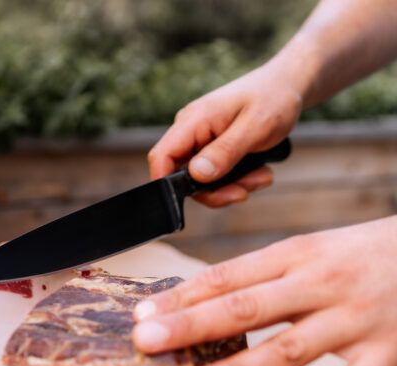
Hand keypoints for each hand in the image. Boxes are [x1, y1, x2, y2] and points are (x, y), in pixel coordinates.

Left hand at [132, 217, 396, 365]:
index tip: (142, 315)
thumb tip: (198, 299)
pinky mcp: (387, 353)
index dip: (182, 296)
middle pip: (246, 308)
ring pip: (290, 348)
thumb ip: (261, 276)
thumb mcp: (309, 250)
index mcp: (294, 255)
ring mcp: (352, 320)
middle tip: (148, 341)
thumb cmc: (361, 254)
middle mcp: (318, 284)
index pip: (227, 277)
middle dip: (192, 325)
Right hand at [148, 62, 303, 206]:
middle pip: (180, 175)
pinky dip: (235, 180)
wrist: (287, 84)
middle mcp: (190, 130)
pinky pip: (213, 174)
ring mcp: (199, 139)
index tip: (197, 197)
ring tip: (261, 177)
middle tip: (244, 190)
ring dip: (229, 187)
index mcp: (194, 120)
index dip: (167, 183)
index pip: (162, 156)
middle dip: (213, 190)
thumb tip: (197, 174)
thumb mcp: (257, 126)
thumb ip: (225, 151)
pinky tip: (258, 172)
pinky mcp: (210, 147)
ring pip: (200, 180)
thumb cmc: (274, 97)